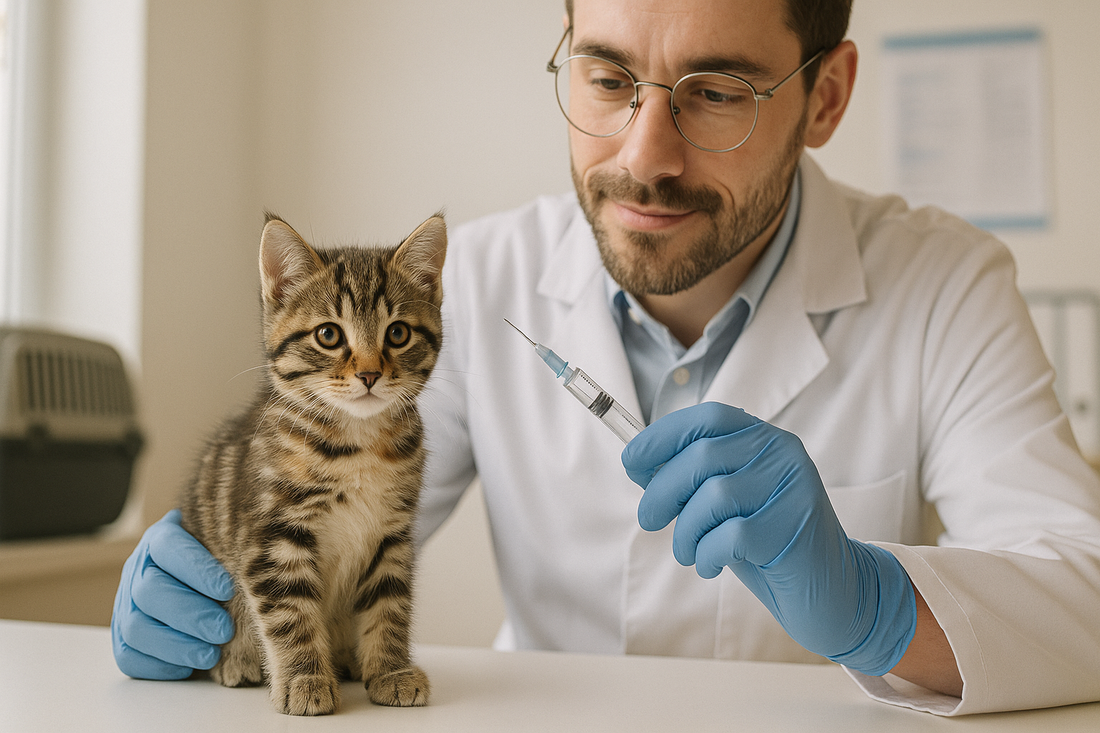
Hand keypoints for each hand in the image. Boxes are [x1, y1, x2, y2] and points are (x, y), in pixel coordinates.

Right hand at [111, 510, 235, 678]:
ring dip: (176, 645)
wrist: (198, 578)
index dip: (196, 569)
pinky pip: (127, 657)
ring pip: (135, 627)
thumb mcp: (224, 544)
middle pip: (150, 591)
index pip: (168, 546)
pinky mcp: (123, 637)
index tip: (227, 590)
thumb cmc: (218, 560)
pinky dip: (158, 666)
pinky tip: (188, 667)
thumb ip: (235, 547)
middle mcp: (138, 569)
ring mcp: (126, 603)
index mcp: (161, 539)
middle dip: (190, 615)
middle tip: (224, 630)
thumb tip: (262, 564)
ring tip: (211, 654)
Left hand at [622, 402, 916, 675]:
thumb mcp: (726, 506)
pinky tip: (711, 565)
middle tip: (648, 520)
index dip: (663, 435)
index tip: (631, 460)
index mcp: (764, 439)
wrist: (832, 592)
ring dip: (685, 532)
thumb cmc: (767, 545)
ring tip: (688, 552)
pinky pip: (729, 535)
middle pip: (702, 456)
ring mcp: (793, 488)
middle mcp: (783, 453)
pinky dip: (707, 554)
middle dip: (662, 491)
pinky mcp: (795, 527)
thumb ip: (690, 481)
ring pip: (713, 497)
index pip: (708, 417)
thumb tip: (636, 460)